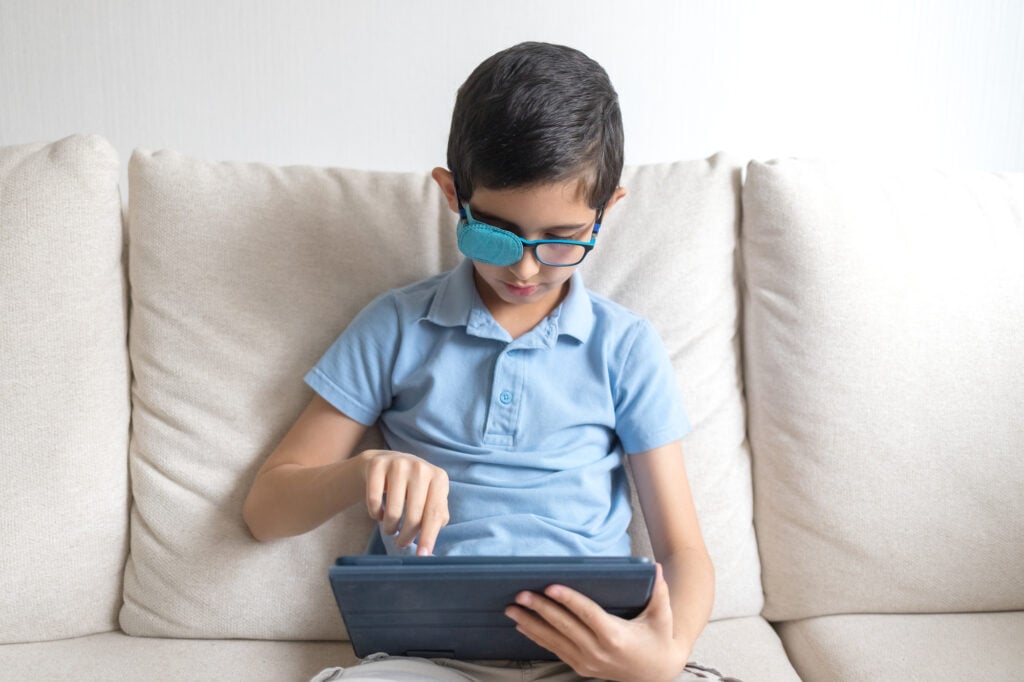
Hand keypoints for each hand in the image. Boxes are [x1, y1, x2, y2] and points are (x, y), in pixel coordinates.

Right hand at [359, 450, 449, 555]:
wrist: (386, 462)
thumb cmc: (413, 487)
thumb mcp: (430, 496)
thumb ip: (437, 516)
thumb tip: (431, 543)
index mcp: (439, 478)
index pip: (435, 513)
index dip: (429, 537)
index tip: (422, 556)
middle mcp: (420, 468)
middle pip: (414, 516)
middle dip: (406, 537)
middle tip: (401, 543)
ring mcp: (398, 464)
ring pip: (393, 511)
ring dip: (389, 527)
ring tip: (390, 528)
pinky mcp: (377, 465)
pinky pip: (373, 501)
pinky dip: (374, 513)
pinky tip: (378, 513)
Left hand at [505, 563, 688, 681]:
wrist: (657, 673)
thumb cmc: (658, 640)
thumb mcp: (663, 617)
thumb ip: (659, 592)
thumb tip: (656, 566)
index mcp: (616, 636)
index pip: (587, 614)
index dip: (568, 600)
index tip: (550, 587)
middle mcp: (598, 651)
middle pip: (564, 627)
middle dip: (540, 610)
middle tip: (521, 594)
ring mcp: (587, 662)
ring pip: (554, 641)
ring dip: (531, 624)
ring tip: (512, 610)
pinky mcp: (581, 667)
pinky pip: (555, 650)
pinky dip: (537, 638)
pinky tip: (522, 627)